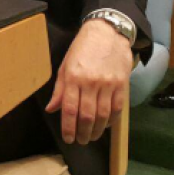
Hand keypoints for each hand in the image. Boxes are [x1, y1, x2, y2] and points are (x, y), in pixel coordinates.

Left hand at [45, 19, 132, 144]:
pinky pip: (117, 108)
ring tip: (91, 137)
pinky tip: (106, 126)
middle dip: (83, 132)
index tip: (68, 138)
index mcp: (73, 77)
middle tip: (80, 141)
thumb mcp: (65, 66)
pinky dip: (111, 121)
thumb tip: (52, 109)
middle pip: (87, 115)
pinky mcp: (121, 84)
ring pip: (103, 115)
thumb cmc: (82, 48)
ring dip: (97, 130)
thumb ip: (59, 89)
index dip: (68, 127)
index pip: (70, 109)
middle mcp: (90, 82)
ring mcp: (108, 84)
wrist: (107, 33)